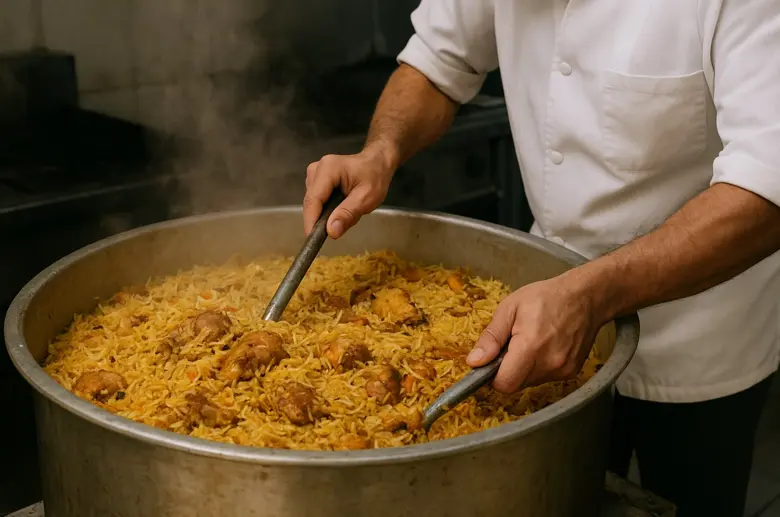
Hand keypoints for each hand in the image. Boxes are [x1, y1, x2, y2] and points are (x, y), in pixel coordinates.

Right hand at [303, 144, 396, 238]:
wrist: (377, 163)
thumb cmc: (375, 177)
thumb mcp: (367, 198)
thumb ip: (348, 214)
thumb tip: (331, 231)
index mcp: (328, 169)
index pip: (313, 199)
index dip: (311, 221)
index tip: (313, 239)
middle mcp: (316, 169)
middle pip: (311, 202)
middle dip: (322, 218)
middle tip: (341, 226)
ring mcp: (314, 174)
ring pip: (313, 203)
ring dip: (326, 214)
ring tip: (347, 212)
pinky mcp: (315, 180)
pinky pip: (317, 201)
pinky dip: (327, 209)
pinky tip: (341, 206)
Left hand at [466, 274, 602, 392]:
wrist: (586, 297)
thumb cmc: (546, 297)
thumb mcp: (510, 308)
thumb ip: (491, 338)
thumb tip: (474, 362)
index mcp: (531, 347)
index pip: (505, 383)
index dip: (493, 376)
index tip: (492, 361)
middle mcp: (550, 363)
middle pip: (516, 384)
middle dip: (507, 370)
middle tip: (512, 345)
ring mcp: (563, 370)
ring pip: (530, 382)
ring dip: (523, 369)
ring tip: (530, 342)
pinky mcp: (572, 372)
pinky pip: (545, 378)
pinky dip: (539, 367)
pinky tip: (545, 346)